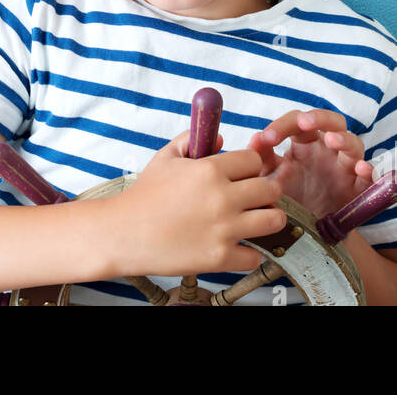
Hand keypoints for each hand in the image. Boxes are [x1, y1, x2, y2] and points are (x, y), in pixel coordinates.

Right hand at [111, 129, 285, 277]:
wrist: (123, 233)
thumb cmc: (144, 195)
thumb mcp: (165, 158)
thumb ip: (192, 140)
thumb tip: (221, 138)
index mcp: (210, 170)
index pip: (255, 161)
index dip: (250, 167)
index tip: (243, 176)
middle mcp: (222, 198)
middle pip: (271, 189)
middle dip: (265, 192)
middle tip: (254, 199)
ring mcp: (223, 229)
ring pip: (274, 220)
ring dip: (267, 220)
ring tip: (254, 222)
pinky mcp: (219, 257)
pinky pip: (255, 256)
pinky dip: (249, 254)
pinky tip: (237, 247)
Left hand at [248, 109, 375, 219]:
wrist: (304, 235)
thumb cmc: (288, 199)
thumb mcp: (270, 179)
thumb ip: (262, 160)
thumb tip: (255, 139)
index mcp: (305, 144)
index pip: (298, 122)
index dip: (283, 125)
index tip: (267, 138)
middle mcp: (328, 151)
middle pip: (332, 122)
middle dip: (320, 118)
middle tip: (304, 122)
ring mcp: (346, 168)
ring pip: (354, 144)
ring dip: (344, 139)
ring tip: (332, 141)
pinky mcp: (359, 190)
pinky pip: (371, 177)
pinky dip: (369, 171)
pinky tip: (361, 169)